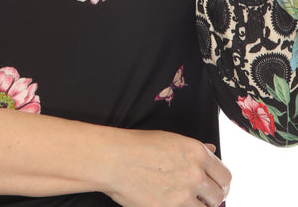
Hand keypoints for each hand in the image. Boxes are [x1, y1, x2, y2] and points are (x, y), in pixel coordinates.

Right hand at [104, 129, 230, 206]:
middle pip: (219, 195)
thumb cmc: (137, 146)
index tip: (216, 187)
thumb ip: (195, 148)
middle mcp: (195, 173)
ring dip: (198, 206)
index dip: (222, 183)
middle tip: (203, 198)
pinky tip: (174, 204)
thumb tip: (211, 149)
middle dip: (212, 198)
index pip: (225, 175)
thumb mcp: (170, 139)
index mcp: (197, 152)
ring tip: (185, 201)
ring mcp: (184, 195)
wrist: (114, 159)